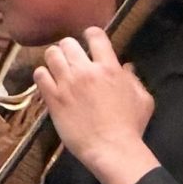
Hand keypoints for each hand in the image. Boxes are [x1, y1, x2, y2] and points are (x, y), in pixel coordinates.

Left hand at [33, 30, 159, 183]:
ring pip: (51, 55)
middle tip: (70, 59)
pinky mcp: (53, 98)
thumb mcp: (143, 100)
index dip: (90, 34)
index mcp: (109, 67)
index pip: (95, 35)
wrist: (111, 149)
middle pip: (67, 43)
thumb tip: (126, 67)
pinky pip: (39, 75)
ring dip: (54, 59)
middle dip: (69, 48)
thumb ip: (134, 79)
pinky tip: (48, 81)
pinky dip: (42, 74)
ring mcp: (67, 84)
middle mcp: (86, 71)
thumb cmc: (130, 126)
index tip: (88, 41)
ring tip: (57, 68)